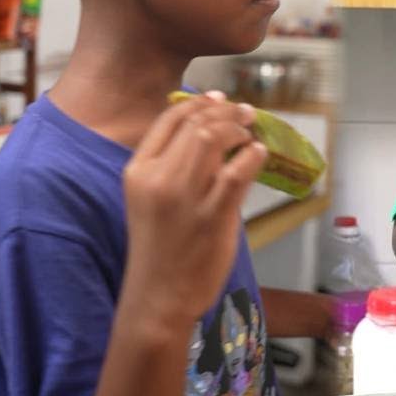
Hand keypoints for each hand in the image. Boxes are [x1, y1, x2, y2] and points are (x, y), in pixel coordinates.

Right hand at [122, 91, 265, 326]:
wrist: (158, 296)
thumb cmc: (160, 249)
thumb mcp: (151, 200)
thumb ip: (173, 168)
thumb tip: (211, 133)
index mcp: (137, 171)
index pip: (168, 120)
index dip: (198, 103)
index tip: (219, 99)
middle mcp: (158, 178)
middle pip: (196, 125)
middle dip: (226, 112)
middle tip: (246, 113)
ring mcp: (186, 196)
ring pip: (215, 139)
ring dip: (239, 129)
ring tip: (252, 130)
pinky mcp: (213, 215)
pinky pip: (238, 171)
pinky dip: (252, 155)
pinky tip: (258, 154)